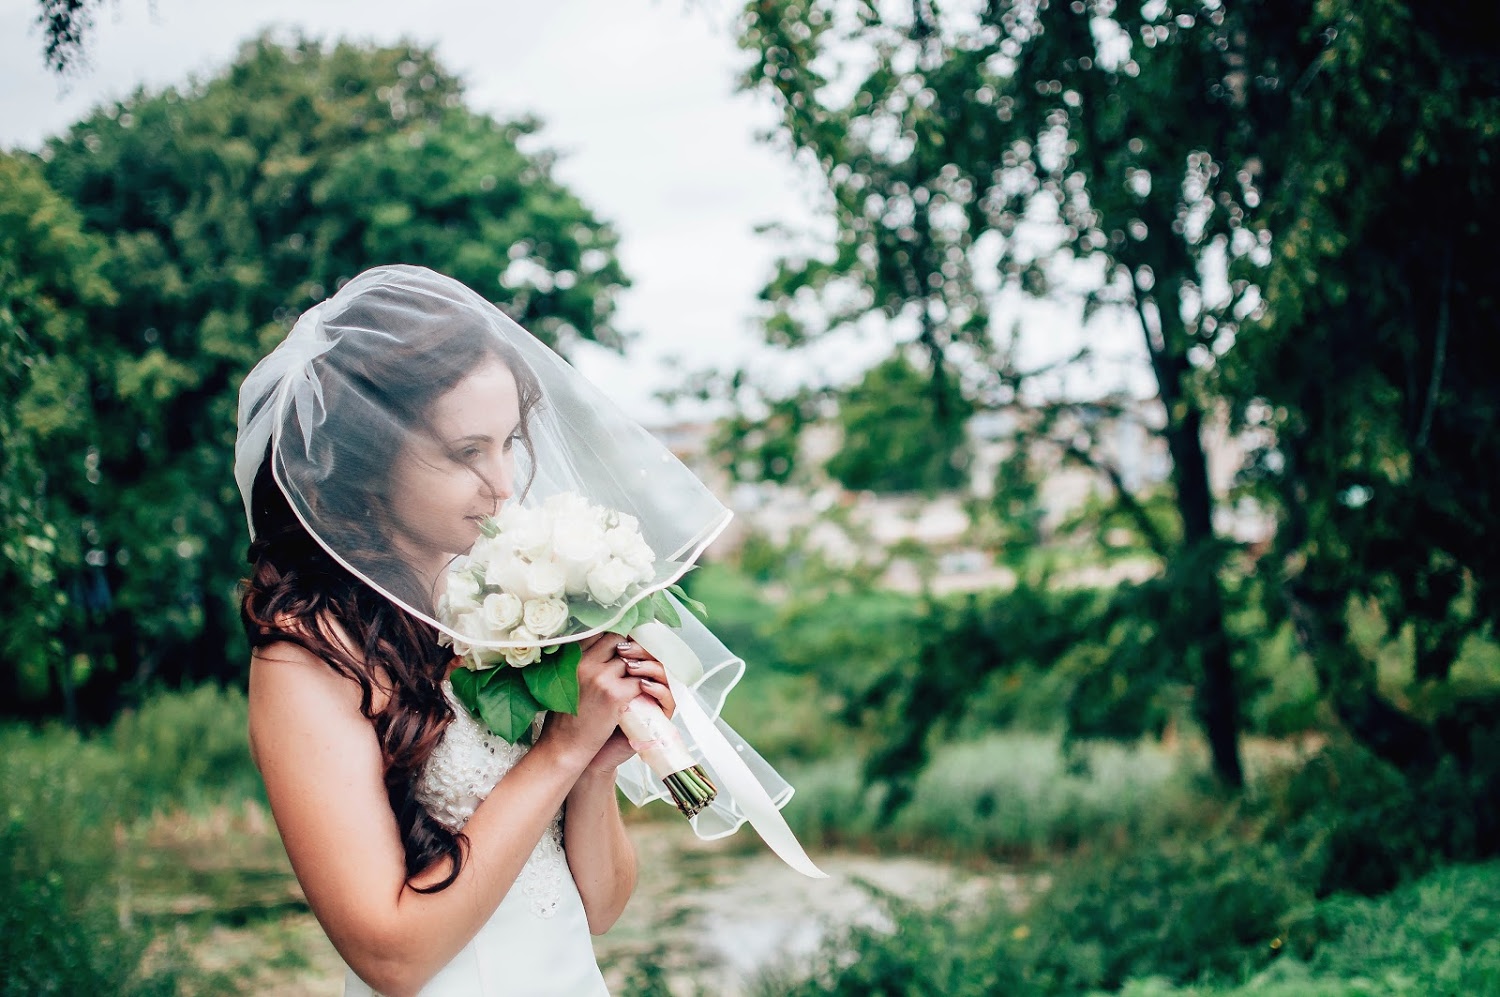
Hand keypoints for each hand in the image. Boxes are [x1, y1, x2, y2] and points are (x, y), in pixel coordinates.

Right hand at [537, 634, 675, 774]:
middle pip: (618, 639)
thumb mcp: (566, 682)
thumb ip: (583, 663)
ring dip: (641, 667)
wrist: (563, 747)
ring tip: (647, 674)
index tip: (626, 640)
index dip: (615, 634)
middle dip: (631, 647)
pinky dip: (646, 686)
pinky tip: (647, 692)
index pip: (598, 631)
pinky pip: (639, 681)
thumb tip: (607, 648)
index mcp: (572, 658)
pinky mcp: (615, 695)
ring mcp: (601, 677)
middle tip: (640, 656)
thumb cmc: (565, 717)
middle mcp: (585, 662)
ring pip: (632, 659)